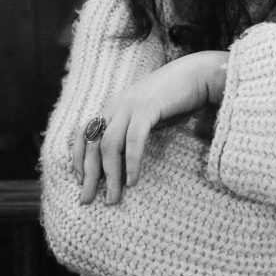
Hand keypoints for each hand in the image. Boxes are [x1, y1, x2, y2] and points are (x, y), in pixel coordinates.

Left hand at [75, 50, 228, 204]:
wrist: (197, 74)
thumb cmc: (174, 99)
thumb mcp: (146, 115)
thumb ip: (132, 131)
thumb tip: (123, 160)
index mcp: (113, 107)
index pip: (85, 135)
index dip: (78, 159)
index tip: (80, 182)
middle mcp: (116, 105)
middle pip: (93, 144)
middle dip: (89, 175)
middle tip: (86, 200)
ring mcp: (130, 106)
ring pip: (109, 145)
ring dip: (110, 175)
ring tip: (113, 197)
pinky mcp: (147, 108)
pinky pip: (133, 140)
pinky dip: (131, 162)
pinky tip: (133, 180)